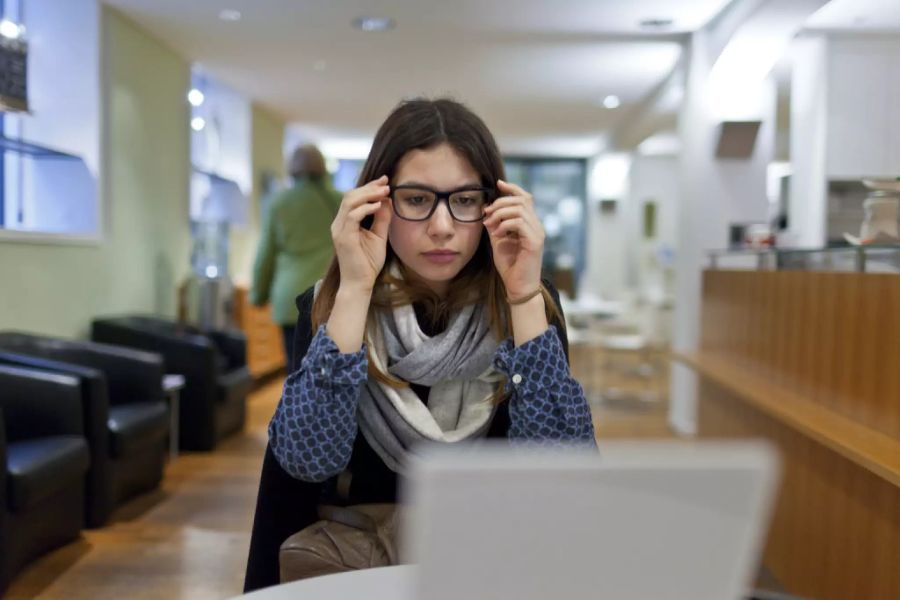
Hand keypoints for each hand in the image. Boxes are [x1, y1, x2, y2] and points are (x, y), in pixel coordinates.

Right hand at [330, 175, 391, 291]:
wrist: (359, 283)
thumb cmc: (368, 263)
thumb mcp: (379, 236)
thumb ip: (382, 219)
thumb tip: (387, 200)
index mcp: (345, 222)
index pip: (354, 198)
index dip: (369, 187)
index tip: (385, 181)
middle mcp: (339, 223)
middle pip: (350, 196)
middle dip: (369, 187)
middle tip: (386, 183)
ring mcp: (339, 229)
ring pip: (349, 202)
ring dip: (368, 194)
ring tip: (384, 192)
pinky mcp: (343, 237)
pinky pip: (352, 216)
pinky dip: (365, 208)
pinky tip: (378, 206)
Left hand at [483, 179, 544, 300]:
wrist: (518, 286)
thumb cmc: (510, 266)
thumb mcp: (498, 240)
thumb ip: (495, 224)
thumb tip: (486, 209)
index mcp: (530, 224)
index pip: (525, 198)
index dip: (512, 188)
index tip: (498, 184)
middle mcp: (536, 226)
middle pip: (521, 200)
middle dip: (500, 203)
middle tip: (486, 214)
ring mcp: (537, 233)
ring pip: (519, 209)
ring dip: (500, 214)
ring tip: (490, 225)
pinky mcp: (535, 242)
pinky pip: (519, 223)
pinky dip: (504, 225)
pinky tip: (497, 234)